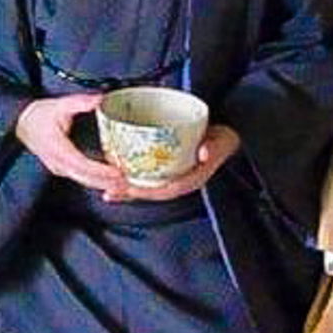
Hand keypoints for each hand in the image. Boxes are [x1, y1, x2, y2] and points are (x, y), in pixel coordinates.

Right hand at [15, 93, 124, 193]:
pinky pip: (81, 178)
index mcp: (58, 148)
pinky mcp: (62, 169)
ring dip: (104, 184)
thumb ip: (80, 102)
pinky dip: (96, 181)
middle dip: (108, 183)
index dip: (100, 171)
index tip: (117, 172)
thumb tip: (99, 99)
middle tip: (128, 183)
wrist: (21, 123)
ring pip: (84, 181)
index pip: (82, 164)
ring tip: (124, 184)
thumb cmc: (37, 116)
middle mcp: (58, 162)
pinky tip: (110, 180)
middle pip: (86, 179)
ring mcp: (59, 168)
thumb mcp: (59, 105)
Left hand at [107, 123, 240, 201]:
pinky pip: (148, 178)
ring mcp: (173, 178)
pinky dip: (132, 180)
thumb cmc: (222, 140)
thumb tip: (204, 152)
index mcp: (192, 179)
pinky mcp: (167, 171)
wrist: (225, 138)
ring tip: (107, 192)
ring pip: (148, 188)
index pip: (168, 190)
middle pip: (153, 192)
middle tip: (109, 192)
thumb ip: (215, 147)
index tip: (131, 189)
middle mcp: (180, 182)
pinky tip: (116, 177)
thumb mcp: (223, 141)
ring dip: (128, 191)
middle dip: (131, 194)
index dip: (149, 191)